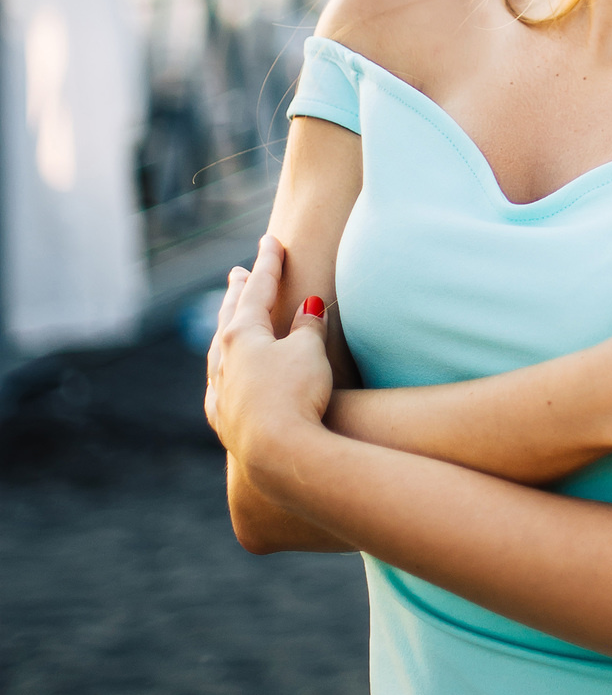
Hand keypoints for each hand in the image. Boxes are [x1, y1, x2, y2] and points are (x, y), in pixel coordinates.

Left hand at [204, 234, 333, 484]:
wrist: (277, 453)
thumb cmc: (296, 394)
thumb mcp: (308, 352)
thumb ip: (307, 327)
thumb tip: (309, 307)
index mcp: (242, 334)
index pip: (258, 289)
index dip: (268, 263)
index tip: (270, 241)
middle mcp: (223, 360)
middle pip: (230, 316)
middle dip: (237, 292)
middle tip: (237, 273)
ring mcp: (221, 391)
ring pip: (218, 350)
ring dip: (225, 328)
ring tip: (228, 318)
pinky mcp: (224, 420)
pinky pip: (218, 384)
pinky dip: (222, 369)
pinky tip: (221, 376)